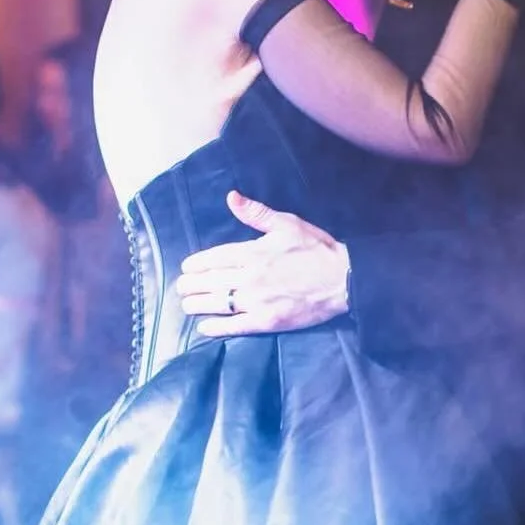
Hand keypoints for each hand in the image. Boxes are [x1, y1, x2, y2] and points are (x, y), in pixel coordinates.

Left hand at [176, 191, 350, 336]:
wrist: (343, 279)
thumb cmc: (316, 249)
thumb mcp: (287, 223)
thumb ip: (256, 213)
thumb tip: (231, 197)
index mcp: (252, 252)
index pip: (213, 258)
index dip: (196, 264)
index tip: (187, 268)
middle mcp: (249, 277)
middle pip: (209, 281)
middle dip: (190, 285)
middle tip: (181, 288)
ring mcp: (257, 301)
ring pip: (216, 303)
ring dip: (196, 304)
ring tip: (187, 304)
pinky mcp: (267, 321)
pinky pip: (234, 326)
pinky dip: (216, 327)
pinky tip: (204, 327)